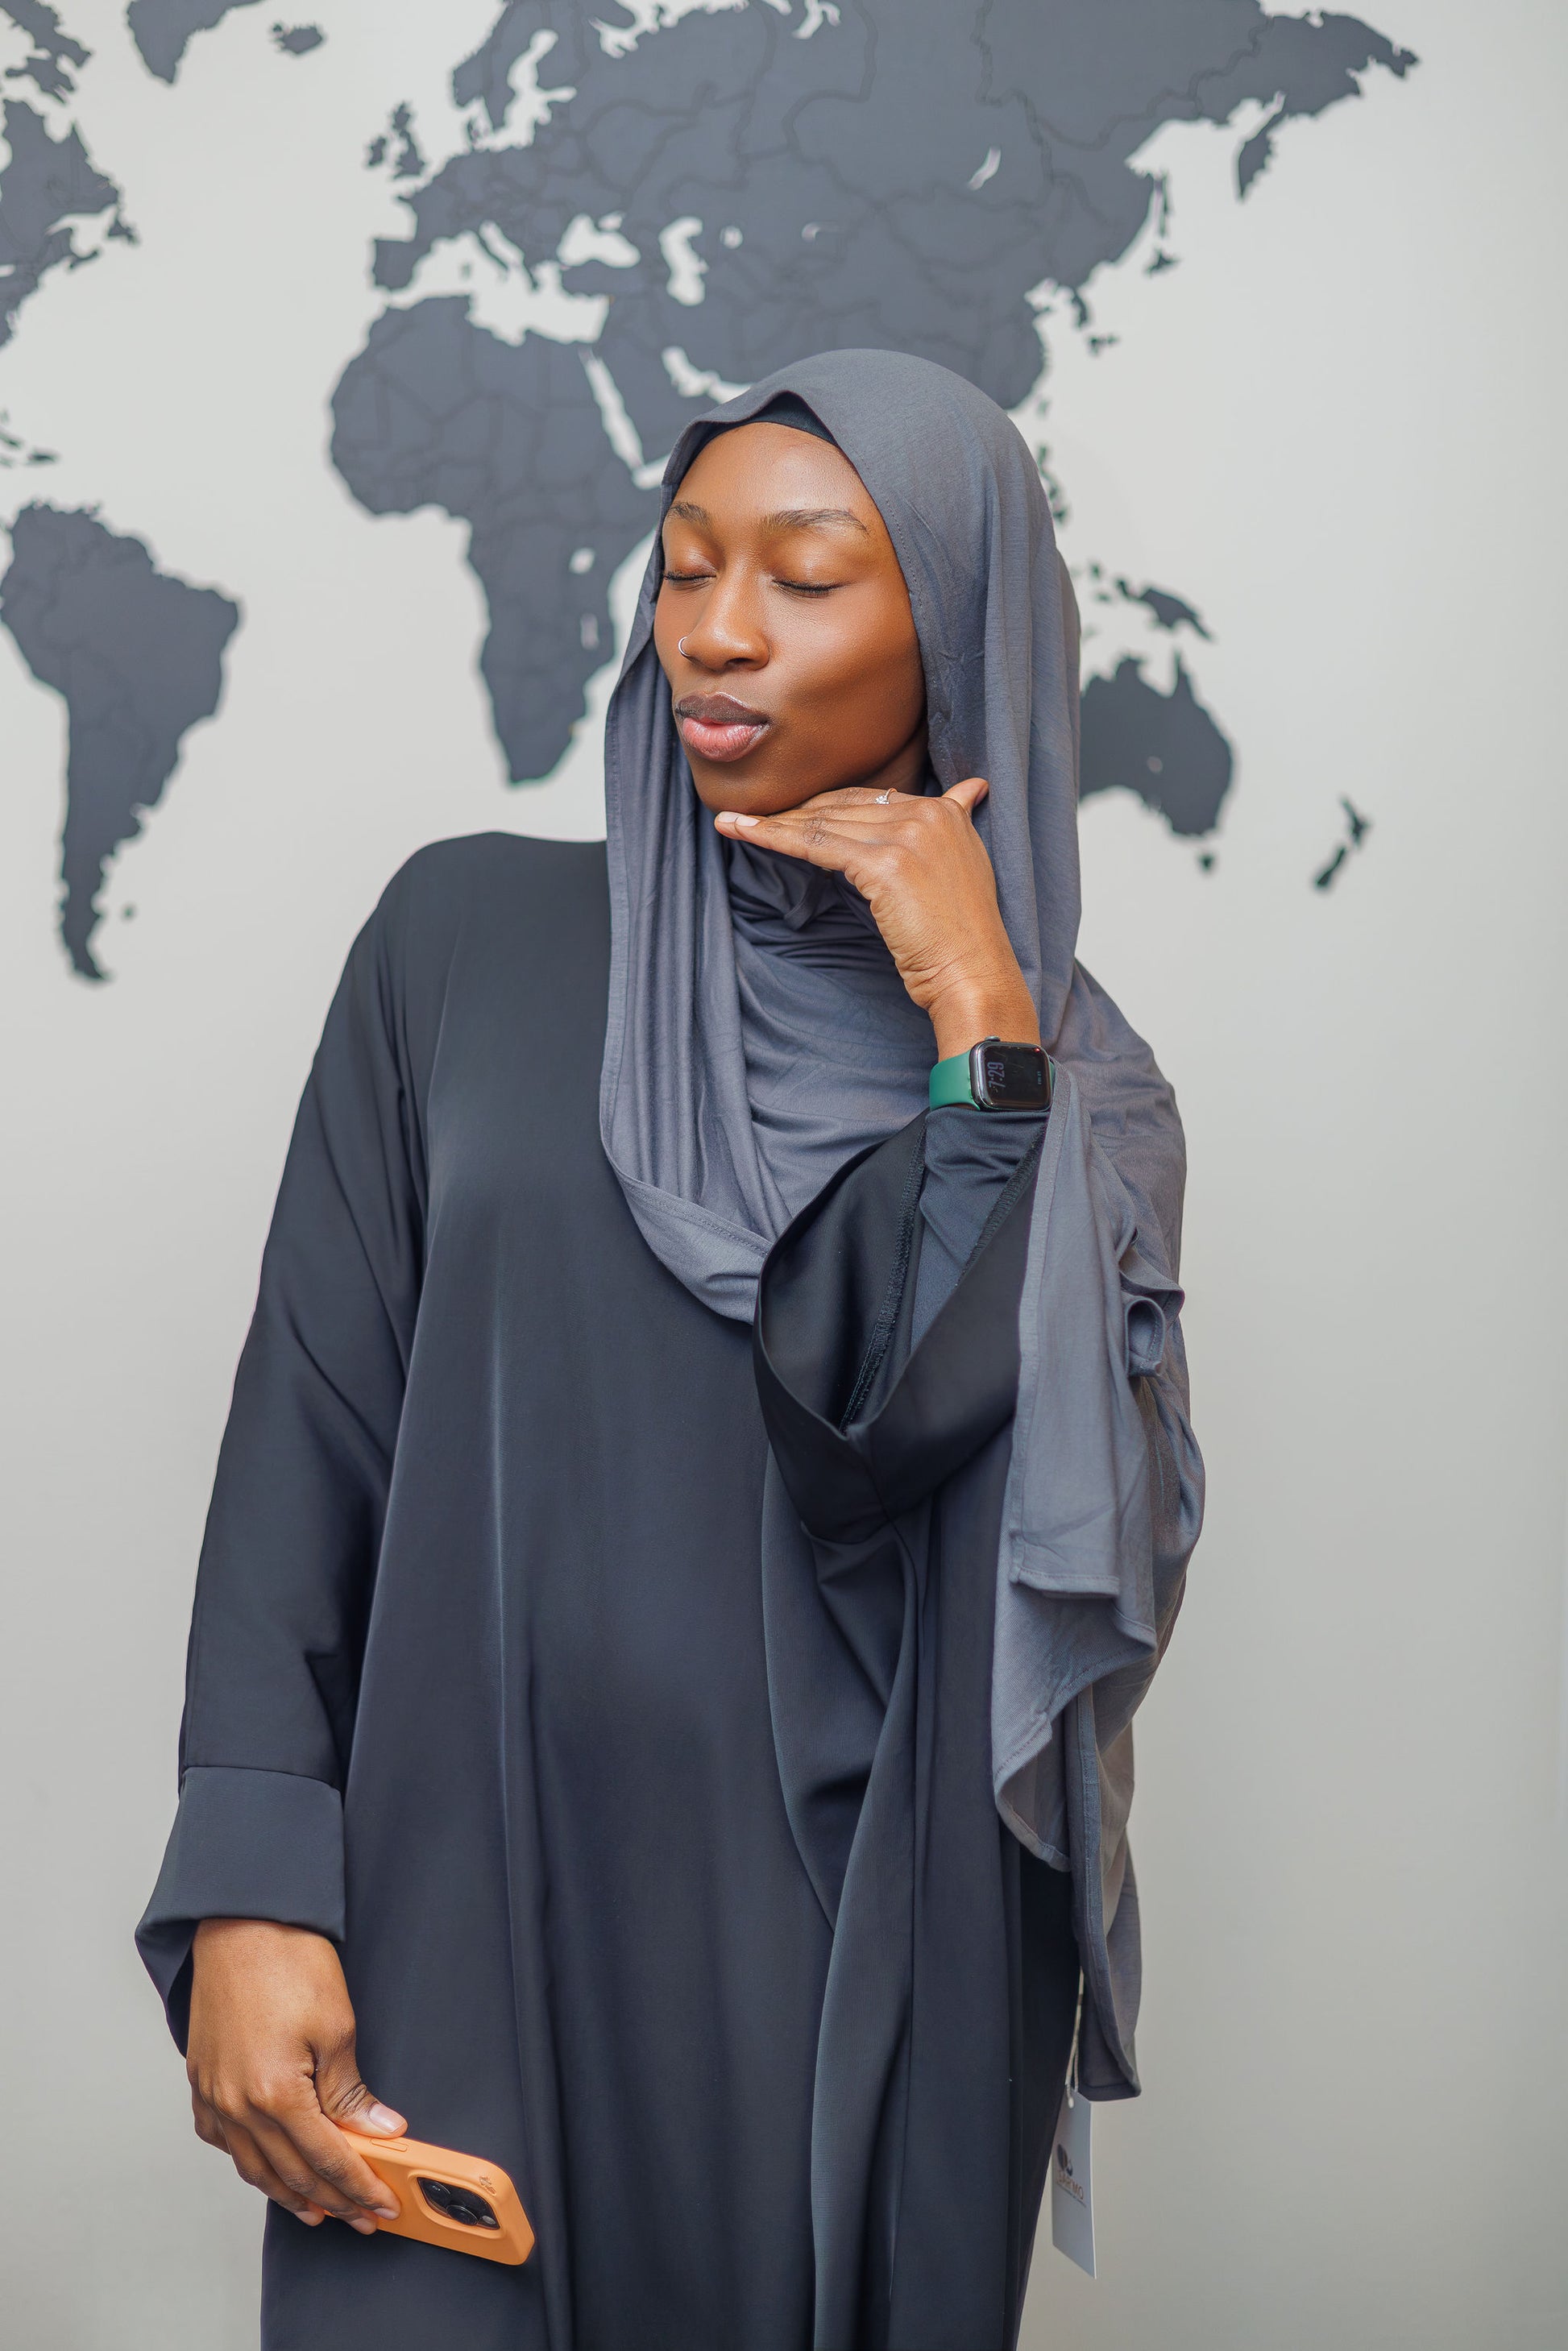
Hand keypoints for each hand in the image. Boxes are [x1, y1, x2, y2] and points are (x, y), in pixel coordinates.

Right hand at [187, 1919, 404, 2232]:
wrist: (242, 1922)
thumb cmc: (289, 1962)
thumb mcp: (336, 2026)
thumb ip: (351, 2092)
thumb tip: (379, 2132)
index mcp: (275, 2095)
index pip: (326, 2159)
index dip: (359, 2187)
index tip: (382, 2204)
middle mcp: (236, 2105)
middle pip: (289, 2173)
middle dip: (331, 2200)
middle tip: (361, 2216)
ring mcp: (213, 2094)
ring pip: (251, 2166)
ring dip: (286, 2192)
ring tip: (316, 2209)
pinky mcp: (202, 2079)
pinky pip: (220, 2138)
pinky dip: (246, 2160)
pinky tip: (263, 2167)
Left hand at [715, 777, 1039, 1058]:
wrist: (973, 973)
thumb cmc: (961, 936)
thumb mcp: (968, 864)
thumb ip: (958, 822)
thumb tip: (972, 789)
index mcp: (943, 812)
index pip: (869, 799)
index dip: (825, 806)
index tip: (790, 812)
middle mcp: (927, 813)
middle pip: (842, 806)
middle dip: (793, 812)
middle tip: (751, 818)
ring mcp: (906, 835)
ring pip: (823, 823)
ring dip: (773, 823)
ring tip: (734, 824)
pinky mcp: (883, 863)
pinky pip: (816, 845)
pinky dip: (774, 838)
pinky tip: (743, 833)